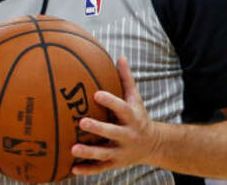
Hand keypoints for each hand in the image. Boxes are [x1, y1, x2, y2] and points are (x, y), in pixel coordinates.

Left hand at [71, 56, 162, 174]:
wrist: (154, 145)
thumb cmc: (138, 116)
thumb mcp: (135, 99)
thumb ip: (126, 79)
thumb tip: (120, 56)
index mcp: (132, 118)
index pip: (122, 108)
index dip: (110, 101)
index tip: (96, 93)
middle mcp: (128, 136)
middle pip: (114, 133)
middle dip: (99, 128)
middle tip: (81, 122)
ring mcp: (122, 152)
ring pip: (105, 154)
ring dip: (89, 152)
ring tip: (73, 149)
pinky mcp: (116, 163)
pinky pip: (100, 168)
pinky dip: (87, 170)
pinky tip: (72, 169)